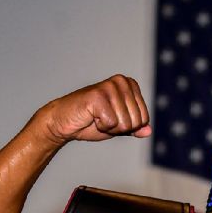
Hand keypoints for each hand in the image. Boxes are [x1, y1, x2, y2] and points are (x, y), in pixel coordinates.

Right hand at [36, 74, 151, 144]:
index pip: (144, 119)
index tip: (113, 120)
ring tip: (96, 118)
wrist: (63, 122)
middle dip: (120, 128)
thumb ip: (134, 127)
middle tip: (103, 120)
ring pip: (125, 123)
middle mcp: (121, 81)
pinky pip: (111, 123)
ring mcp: (109, 86)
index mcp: (130, 85)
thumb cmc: (90, 122)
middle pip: (136, 121)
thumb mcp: (118, 126)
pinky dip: (101, 126)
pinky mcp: (98, 95)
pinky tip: (90, 117)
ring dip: (110, 127)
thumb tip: (148, 131)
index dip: (129, 127)